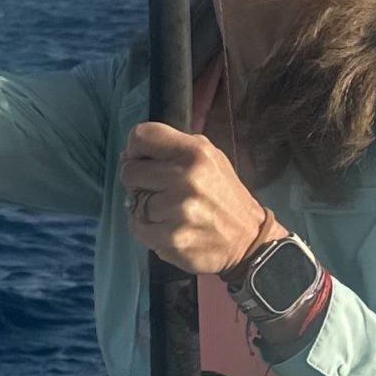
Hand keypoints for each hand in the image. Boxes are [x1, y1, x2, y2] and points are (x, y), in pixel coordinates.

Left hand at [120, 121, 274, 274]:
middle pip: (129, 172)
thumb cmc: (222, 195)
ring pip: (132, 203)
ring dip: (145, 209)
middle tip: (161, 191)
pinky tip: (169, 229)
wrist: (248, 239)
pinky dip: (147, 230)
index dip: (136, 149)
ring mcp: (178, 210)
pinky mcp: (171, 239)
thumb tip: (128, 155)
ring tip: (170, 213)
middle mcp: (186, 178)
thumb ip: (172, 149)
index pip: (142, 136)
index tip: (144, 162)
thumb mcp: (209, 157)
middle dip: (139, 182)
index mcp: (195, 152)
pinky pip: (137, 228)